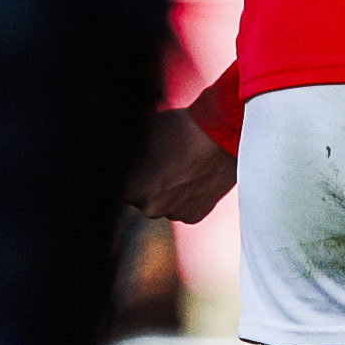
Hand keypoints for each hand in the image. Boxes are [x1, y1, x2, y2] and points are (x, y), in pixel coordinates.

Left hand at [129, 107, 236, 222]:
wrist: (222, 135)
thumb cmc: (180, 129)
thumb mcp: (145, 133)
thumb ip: (134, 152)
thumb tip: (128, 154)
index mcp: (131, 190)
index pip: (122, 187)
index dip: (131, 174)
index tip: (140, 163)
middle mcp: (150, 208)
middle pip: (142, 199)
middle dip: (149, 184)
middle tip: (162, 163)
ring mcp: (175, 214)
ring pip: (164, 205)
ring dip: (169, 192)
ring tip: (181, 168)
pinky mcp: (195, 216)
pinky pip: (184, 208)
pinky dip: (187, 197)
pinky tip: (194, 176)